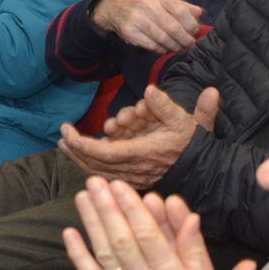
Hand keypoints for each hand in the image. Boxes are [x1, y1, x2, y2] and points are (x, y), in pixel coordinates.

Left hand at [60, 86, 218, 187]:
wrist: (206, 170)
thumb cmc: (193, 142)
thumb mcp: (185, 120)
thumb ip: (166, 105)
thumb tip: (150, 90)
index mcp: (144, 154)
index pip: (107, 154)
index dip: (85, 146)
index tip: (69, 135)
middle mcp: (135, 170)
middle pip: (97, 165)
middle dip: (77, 151)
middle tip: (62, 135)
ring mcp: (134, 177)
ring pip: (100, 172)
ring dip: (80, 159)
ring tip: (65, 144)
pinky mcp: (135, 180)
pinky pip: (108, 175)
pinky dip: (92, 166)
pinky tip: (82, 155)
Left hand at [64, 177, 254, 269]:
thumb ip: (195, 250)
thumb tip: (193, 217)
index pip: (148, 235)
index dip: (132, 208)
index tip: (121, 185)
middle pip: (122, 240)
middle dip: (107, 208)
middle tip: (97, 181)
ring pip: (104, 253)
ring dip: (92, 223)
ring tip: (83, 195)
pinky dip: (78, 255)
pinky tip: (70, 232)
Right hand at [90, 0, 204, 54]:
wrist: (112, 5)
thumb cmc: (142, 0)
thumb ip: (181, 4)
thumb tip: (200, 12)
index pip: (180, 10)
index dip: (191, 24)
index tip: (195, 31)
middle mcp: (146, 4)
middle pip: (172, 27)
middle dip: (185, 39)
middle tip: (190, 45)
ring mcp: (136, 18)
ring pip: (162, 38)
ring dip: (175, 46)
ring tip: (181, 49)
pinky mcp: (129, 31)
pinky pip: (151, 45)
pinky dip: (162, 49)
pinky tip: (166, 49)